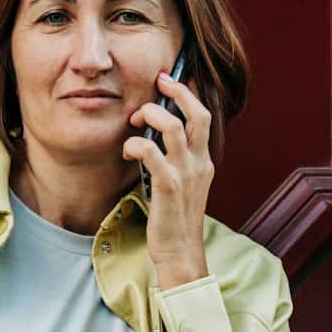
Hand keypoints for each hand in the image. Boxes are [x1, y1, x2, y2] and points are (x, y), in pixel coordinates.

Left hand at [122, 70, 212, 288]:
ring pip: (172, 127)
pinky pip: (151, 152)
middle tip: (154, 85)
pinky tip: (127, 151)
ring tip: (135, 121)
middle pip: (196, 113)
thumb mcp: (182, 184)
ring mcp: (185, 174)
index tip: (167, 79)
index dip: (187, 93)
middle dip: (175, 91)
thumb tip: (155, 137)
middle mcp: (198, 163)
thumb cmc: (174, 219)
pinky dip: (136, 144)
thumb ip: (175, 160)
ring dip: (150, 115)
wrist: (180, 252)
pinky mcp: (168, 186)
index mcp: (203, 160)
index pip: (203, 116)